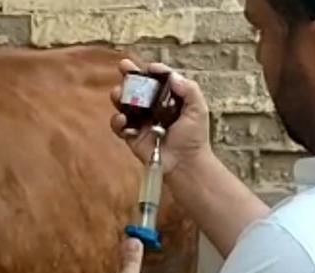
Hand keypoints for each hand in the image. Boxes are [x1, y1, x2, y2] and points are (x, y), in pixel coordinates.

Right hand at [110, 59, 212, 176]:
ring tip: (118, 94)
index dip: (150, 71)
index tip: (147, 66)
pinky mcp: (132, 137)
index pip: (156, 80)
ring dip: (119, 95)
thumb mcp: (198, 109)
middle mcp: (152, 108)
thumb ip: (188, 89)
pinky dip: (117, 121)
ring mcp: (141, 122)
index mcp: (167, 99)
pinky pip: (119, 126)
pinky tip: (123, 119)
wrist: (185, 163)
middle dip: (128, 76)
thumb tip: (171, 75)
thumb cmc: (194, 138)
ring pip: (124, 104)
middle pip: (137, 88)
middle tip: (124, 67)